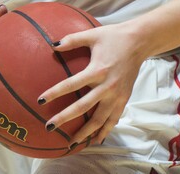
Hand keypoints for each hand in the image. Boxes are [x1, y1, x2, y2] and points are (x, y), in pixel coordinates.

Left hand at [37, 21, 145, 147]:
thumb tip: (52, 44)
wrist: (139, 41)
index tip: (40, 101)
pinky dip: (105, 131)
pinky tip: (96, 140)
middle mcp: (107, 85)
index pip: (71, 84)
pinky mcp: (124, 98)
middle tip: (49, 127)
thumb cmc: (114, 36)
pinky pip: (113, 119)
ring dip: (85, 133)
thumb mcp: (92, 34)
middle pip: (82, 107)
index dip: (54, 93)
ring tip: (71, 143)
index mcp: (97, 69)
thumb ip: (72, 40)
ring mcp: (117, 95)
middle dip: (64, 118)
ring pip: (99, 120)